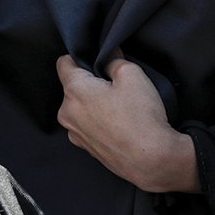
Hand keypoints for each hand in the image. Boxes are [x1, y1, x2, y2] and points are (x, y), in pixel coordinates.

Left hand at [55, 56, 198, 193]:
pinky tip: (118, 124)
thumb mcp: (133, 74)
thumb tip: (108, 54)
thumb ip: (114, 59)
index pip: (63, 63)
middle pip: (72, 86)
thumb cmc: (140, 116)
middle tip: (115, 85)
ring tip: (119, 108)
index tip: (97, 60)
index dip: (80, 56)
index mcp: (74, 90)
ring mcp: (74, 133)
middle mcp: (67, 112)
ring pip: (79, 107)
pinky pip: (86, 126)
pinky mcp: (85, 148)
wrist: (151, 160)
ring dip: (93, 104)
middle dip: (90, 82)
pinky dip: (98, 122)